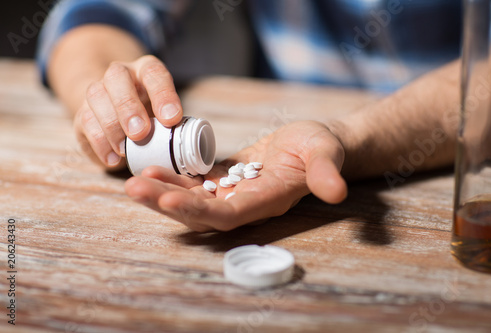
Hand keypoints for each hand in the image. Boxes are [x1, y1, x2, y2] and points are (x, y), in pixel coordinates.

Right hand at [74, 55, 183, 168]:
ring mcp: (97, 91)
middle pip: (117, 78)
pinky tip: (113, 158)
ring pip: (96, 98)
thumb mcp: (165, 114)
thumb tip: (182, 144)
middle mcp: (119, 75)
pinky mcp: (82, 113)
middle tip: (140, 133)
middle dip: (129, 107)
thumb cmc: (151, 115)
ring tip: (125, 150)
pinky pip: (85, 123)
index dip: (163, 95)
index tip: (171, 119)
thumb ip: (171, 123)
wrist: (116, 112)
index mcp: (145, 70)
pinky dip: (99, 143)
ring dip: (112, 127)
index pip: (154, 73)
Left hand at [124, 121, 347, 231]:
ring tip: (134, 179)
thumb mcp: (326, 153)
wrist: (312, 144)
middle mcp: (245, 203)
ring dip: (163, 190)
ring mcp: (232, 192)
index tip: (166, 200)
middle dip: (166, 202)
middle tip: (133, 188)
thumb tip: (337, 191)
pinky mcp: (225, 179)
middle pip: (200, 213)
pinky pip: (194, 183)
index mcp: (266, 201)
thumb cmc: (321, 147)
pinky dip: (174, 176)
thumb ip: (326, 173)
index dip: (198, 211)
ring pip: (192, 199)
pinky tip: (151, 166)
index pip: (228, 214)